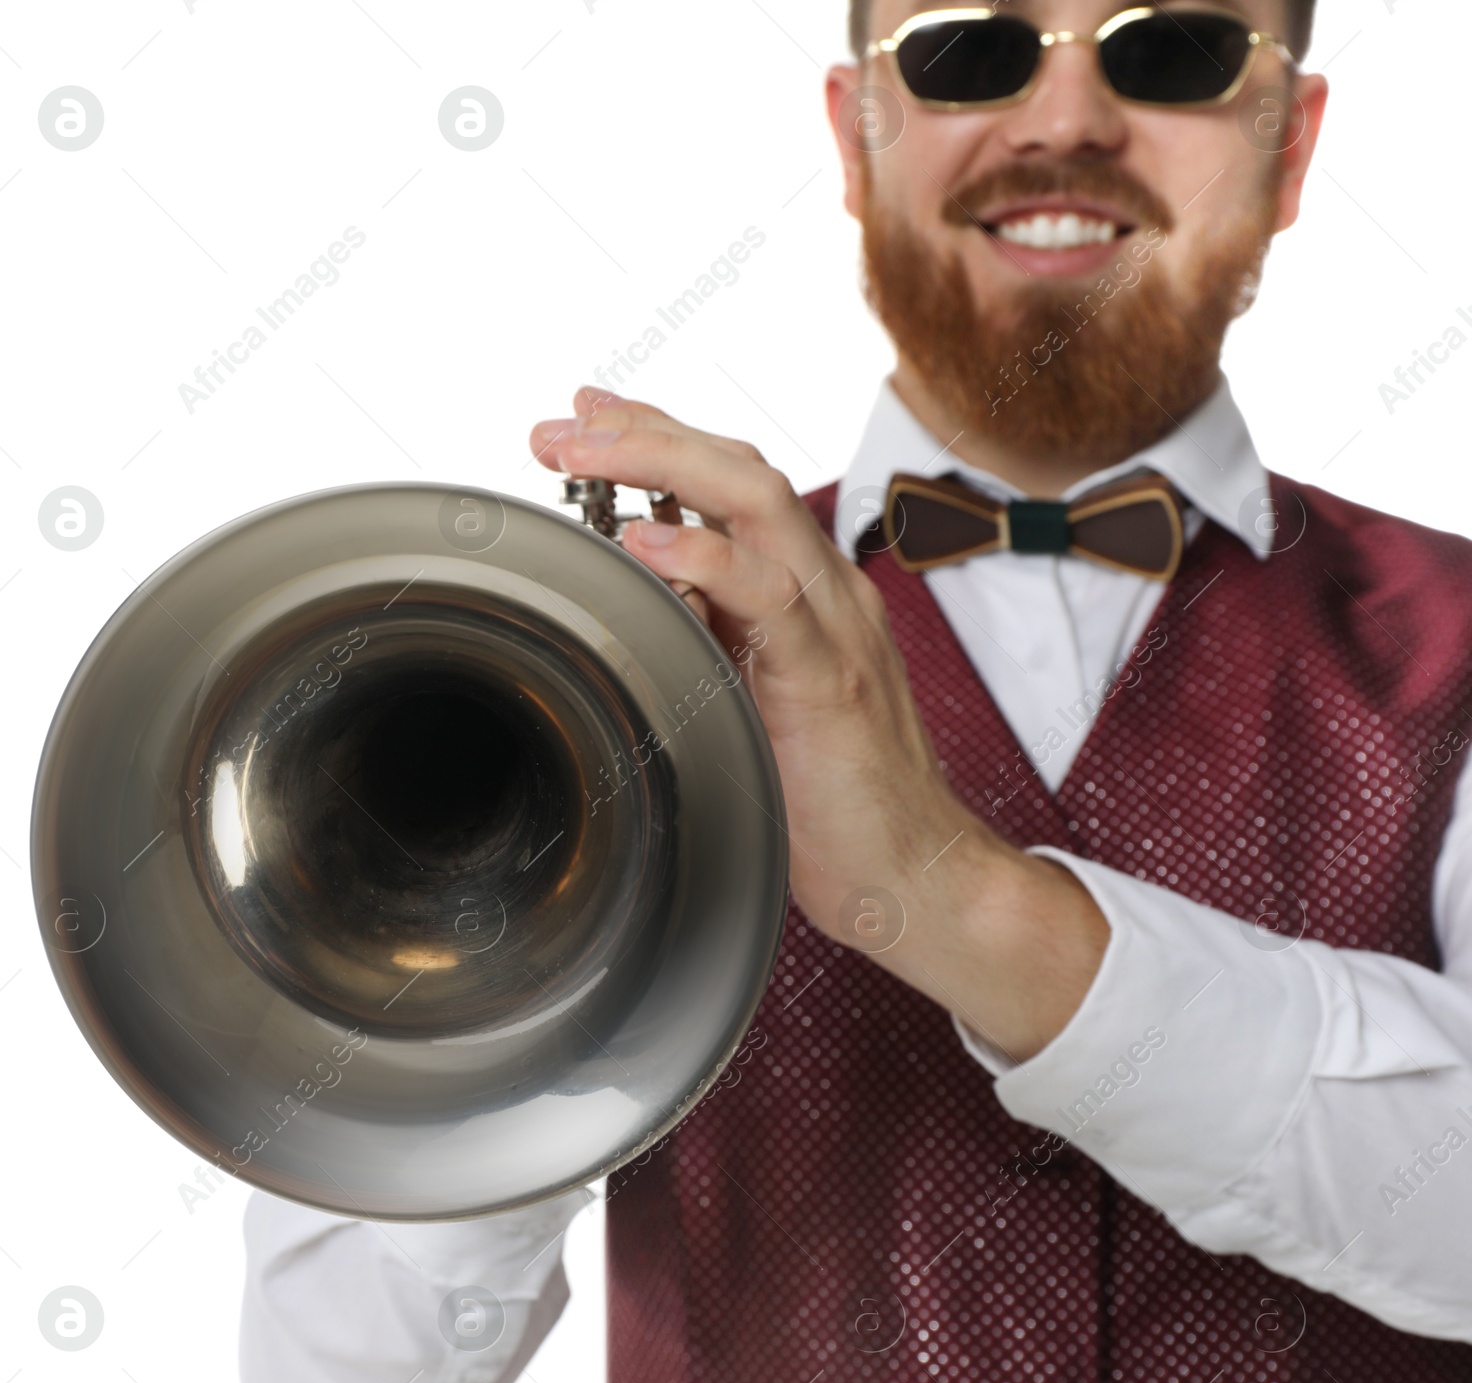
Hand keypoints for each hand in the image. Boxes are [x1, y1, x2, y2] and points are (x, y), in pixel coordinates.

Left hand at [529, 388, 1107, 1060]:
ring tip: (583, 452)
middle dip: (645, 431)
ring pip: (758, 504)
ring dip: (661, 462)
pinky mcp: (830, 682)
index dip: (662, 437)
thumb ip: (716, 636)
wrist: (914, 871)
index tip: (587, 418)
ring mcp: (835, 628)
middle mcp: (828, 592)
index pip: (737, 482)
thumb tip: (642, 591)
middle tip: (562, 423)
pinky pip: (770, 599)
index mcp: (809, 592)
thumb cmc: (831, 796)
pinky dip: (706, 556)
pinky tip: (646, 537)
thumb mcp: (756, 695)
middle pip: (742, 469)